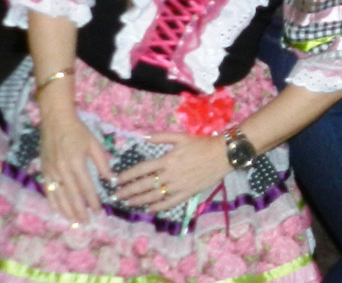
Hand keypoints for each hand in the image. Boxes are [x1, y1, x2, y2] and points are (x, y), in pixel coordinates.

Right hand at [39, 113, 111, 223]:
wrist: (56, 122)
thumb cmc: (79, 132)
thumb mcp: (94, 144)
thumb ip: (102, 163)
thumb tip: (111, 179)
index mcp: (76, 163)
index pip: (86, 187)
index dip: (92, 201)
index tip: (98, 211)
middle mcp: (62, 170)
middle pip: (71, 195)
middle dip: (79, 211)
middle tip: (86, 222)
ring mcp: (51, 172)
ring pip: (59, 196)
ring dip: (66, 210)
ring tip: (74, 222)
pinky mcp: (44, 171)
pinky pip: (48, 191)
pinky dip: (53, 202)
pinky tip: (58, 211)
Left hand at [114, 132, 231, 211]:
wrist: (223, 155)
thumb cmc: (202, 144)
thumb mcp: (181, 136)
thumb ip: (161, 136)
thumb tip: (143, 136)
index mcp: (167, 160)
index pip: (141, 170)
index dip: (126, 176)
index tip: (115, 180)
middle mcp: (170, 175)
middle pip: (144, 185)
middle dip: (128, 191)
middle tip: (116, 196)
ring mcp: (179, 186)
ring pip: (154, 196)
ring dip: (139, 200)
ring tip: (128, 203)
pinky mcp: (188, 193)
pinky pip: (170, 203)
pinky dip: (158, 207)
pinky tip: (149, 209)